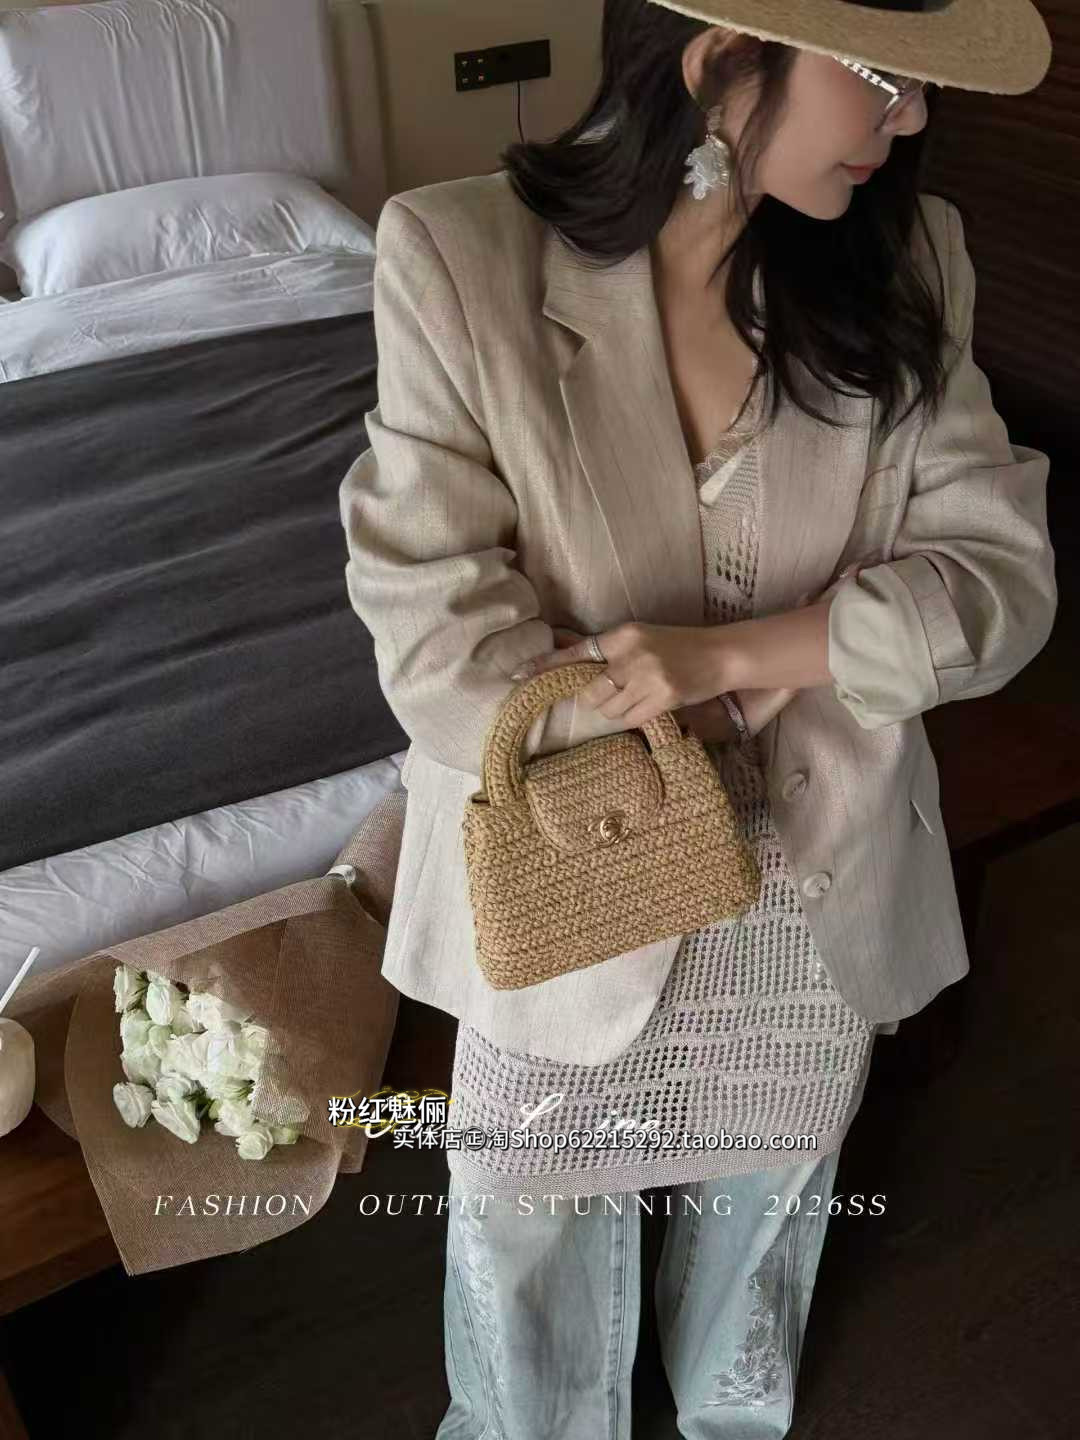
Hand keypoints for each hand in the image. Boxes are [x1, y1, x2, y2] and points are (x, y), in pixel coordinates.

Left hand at [510, 622, 733, 730]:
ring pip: (608, 709)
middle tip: (615, 693)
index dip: (545, 666)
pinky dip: (632, 717)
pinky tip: (647, 705)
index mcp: (624, 634)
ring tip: (636, 696)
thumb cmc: (678, 646)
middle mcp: (632, 655)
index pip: (576, 652)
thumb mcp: (640, 638)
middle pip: (591, 691)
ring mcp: (648, 677)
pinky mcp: (662, 698)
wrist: (721, 655)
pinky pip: (629, 719)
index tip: (517, 676)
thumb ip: (605, 648)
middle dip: (595, 699)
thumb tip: (563, 647)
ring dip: (615, 709)